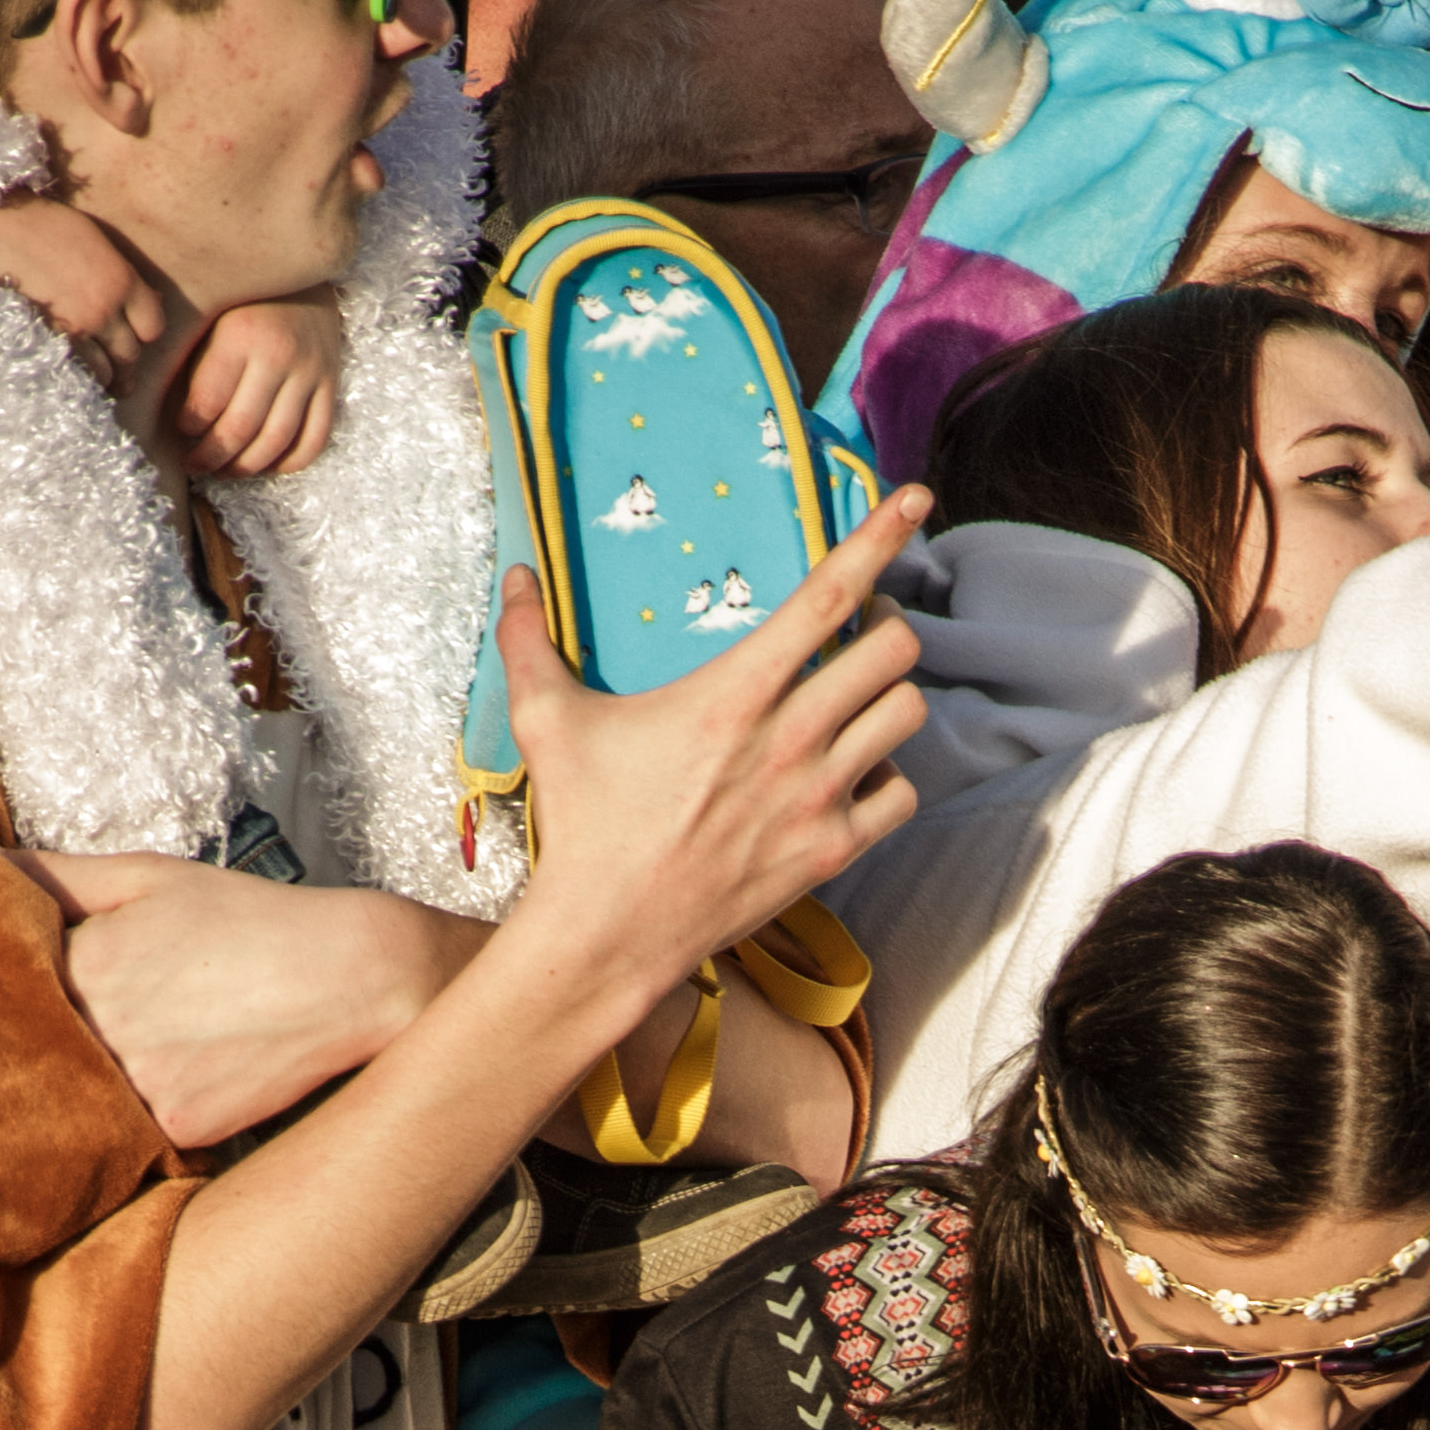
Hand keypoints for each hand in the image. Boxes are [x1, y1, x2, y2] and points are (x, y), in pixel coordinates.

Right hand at [0, 192, 163, 394]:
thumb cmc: (43, 223)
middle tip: (122, 371)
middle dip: (126, 362)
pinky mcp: (45, 338)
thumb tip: (149, 299)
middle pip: (131, 354)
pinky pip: (74, 372)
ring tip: (102, 380)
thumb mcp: (95, 240)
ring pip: (106, 371)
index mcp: (121, 280)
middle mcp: (103, 308)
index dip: (144, 332)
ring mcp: (74, 327)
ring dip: (105, 376)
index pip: (153, 327)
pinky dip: (78, 377)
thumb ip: (121, 275)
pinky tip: (76, 377)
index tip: (135, 334)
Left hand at [22, 853, 471, 1146]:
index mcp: (83, 958)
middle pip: (31, 1051)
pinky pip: (132, 1135)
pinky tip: (170, 1091)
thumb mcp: (150, 877)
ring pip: (77, 1100)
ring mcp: (141, 1081)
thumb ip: (53, 874)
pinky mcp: (180, 1126)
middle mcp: (103, 1023)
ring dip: (80, 1090)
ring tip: (128, 1065)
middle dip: (30, 1047)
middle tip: (51, 1040)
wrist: (355, 975)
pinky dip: (137, 1120)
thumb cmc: (251, 920)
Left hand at [179, 288, 345, 477]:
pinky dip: (289, 463)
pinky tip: (266, 465)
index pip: (208, 402)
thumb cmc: (242, 298)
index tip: (179, 432)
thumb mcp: (211, 314)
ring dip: (246, 467)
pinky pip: (314, 440)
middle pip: (241, 428)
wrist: (304, 276)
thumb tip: (154, 404)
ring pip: (277, 442)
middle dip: (211, 457)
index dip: (189, 427)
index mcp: (241, 335)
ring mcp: (311, 373)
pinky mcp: (332, 385)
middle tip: (193, 465)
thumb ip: (189, 356)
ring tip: (224, 470)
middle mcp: (279, 356)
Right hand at [500, 496, 931, 1042]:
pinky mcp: (833, 850)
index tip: (915, 498)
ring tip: (860, 695)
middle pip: (894, 651)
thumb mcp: (546, 721)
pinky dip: (889, 774)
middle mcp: (789, 740)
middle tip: (865, 628)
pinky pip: (903, 792)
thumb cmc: (582, 823)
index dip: (878, 538)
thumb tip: (514, 577)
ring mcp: (818, 797)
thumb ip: (529, 641)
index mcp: (732, 694)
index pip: (827, 596)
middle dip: (889, 625)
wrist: (610, 931)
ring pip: (907, 715)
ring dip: (891, 696)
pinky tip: (855, 769)